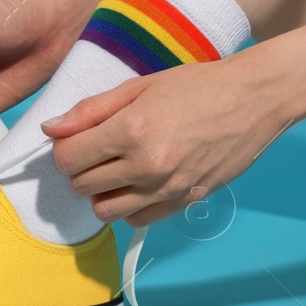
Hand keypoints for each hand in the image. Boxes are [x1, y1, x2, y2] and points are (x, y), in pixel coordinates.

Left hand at [41, 57, 291, 226]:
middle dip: (81, 169)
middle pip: (82, 186)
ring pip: (105, 211)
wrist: (254, 99)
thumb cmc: (198, 85)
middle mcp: (147, 165)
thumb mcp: (140, 86)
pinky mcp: (185, 201)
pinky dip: (130, 206)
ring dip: (102, 193)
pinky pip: (137, 220)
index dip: (65, 148)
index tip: (76, 139)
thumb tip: (51, 128)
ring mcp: (167, 188)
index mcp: (131, 130)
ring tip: (117, 169)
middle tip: (97, 150)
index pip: (69, 159)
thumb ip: (91, 109)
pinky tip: (139, 182)